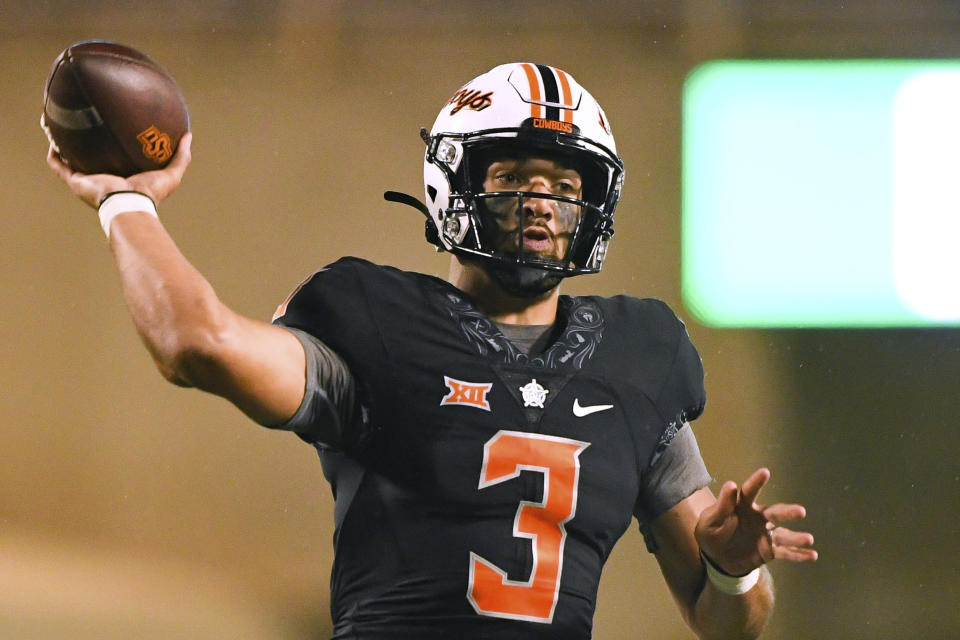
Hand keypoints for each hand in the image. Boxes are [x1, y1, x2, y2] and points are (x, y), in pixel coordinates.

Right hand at [46, 131, 192, 208]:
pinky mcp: (76, 182)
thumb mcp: (172, 173)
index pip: (115, 161)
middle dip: (84, 144)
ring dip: (62, 145)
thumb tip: (189, 135)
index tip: (112, 129)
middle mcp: (102, 179)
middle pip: (90, 159)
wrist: (130, 204)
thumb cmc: (151, 193)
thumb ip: (182, 156)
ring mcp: (87, 181)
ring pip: (69, 160)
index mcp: (122, 178)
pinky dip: (54, 153)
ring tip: (58, 126)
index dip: (112, 147)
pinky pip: (58, 166)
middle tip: (81, 122)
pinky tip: (52, 137)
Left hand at [695, 468, 816, 576]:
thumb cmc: (711, 533)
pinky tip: (812, 555)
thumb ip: (722, 506)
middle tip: (801, 512)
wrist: (716, 558)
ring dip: (797, 537)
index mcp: (742, 506)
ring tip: (808, 539)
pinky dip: (798, 554)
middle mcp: (758, 517)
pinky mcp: (769, 550)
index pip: (749, 492)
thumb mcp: (710, 521)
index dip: (756, 482)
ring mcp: (766, 534)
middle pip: (775, 513)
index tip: (765, 472)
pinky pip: (785, 552)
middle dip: (787, 512)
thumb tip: (731, 484)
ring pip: (783, 534)